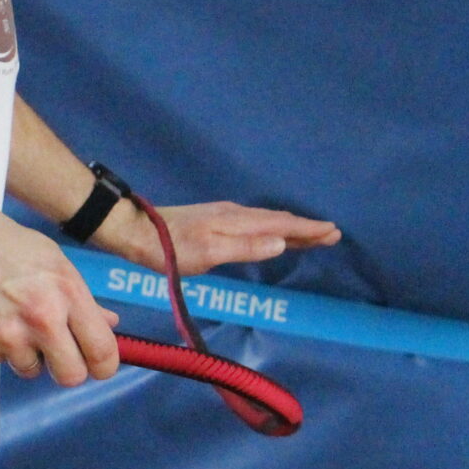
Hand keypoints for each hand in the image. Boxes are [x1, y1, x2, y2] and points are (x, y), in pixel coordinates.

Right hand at [0, 189, 122, 384]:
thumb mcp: (50, 259)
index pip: (102, 351)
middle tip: (58, 353)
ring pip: (31, 370)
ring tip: (9, 318)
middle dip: (68, 369)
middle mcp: (39, 318)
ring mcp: (5, 336)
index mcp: (65, 292)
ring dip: (26, 354)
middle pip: (72, 376)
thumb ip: (81, 298)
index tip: (98, 364)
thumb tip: (109, 324)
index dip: (104, 365)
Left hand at [102, 199, 339, 273]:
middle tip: (332, 235)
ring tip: (310, 236)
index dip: (308, 230)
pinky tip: (269, 235)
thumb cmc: (169, 249)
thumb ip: (246, 248)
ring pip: (266, 221)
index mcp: (238, 221)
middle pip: (278, 221)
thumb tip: (282, 242)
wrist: (135, 232)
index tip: (333, 233)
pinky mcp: (213, 221)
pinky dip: (271, 229)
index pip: (282, 225)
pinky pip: (253, 223)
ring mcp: (223, 216)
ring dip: (290, 229)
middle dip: (306, 228)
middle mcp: (234, 214)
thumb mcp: (209, 254)